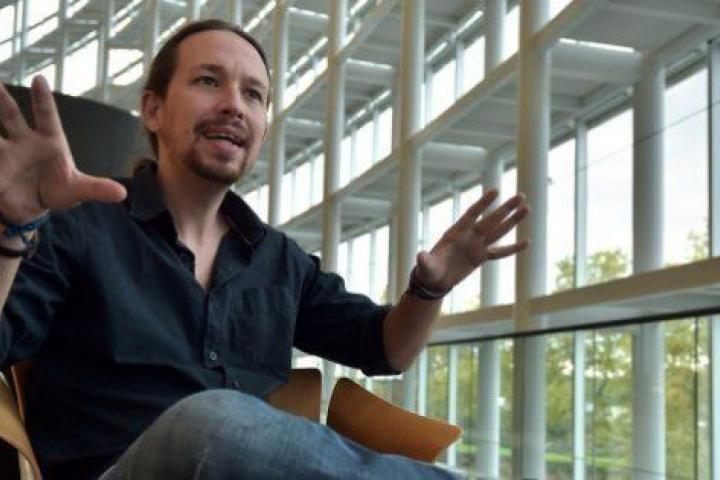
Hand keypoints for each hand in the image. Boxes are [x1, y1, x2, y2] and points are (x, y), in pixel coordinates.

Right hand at [0, 76, 125, 224]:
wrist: (35, 208)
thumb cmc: (58, 191)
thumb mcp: (78, 191)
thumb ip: (97, 189)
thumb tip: (122, 193)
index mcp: (49, 141)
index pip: (46, 115)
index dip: (42, 99)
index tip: (39, 79)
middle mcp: (23, 140)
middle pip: (9, 114)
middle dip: (0, 98)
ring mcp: (5, 152)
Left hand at [415, 189, 529, 291]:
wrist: (435, 279)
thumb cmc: (428, 270)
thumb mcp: (426, 266)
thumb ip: (425, 261)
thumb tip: (420, 256)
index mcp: (456, 233)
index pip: (472, 214)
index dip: (483, 203)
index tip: (496, 191)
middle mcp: (469, 236)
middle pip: (491, 220)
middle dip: (505, 209)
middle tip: (521, 196)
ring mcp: (477, 245)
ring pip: (499, 231)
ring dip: (512, 221)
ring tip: (526, 208)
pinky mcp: (482, 256)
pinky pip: (500, 252)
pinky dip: (513, 248)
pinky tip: (526, 242)